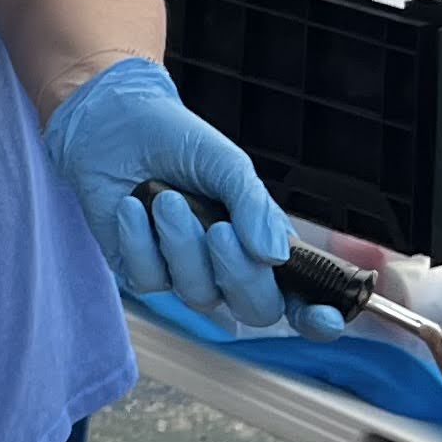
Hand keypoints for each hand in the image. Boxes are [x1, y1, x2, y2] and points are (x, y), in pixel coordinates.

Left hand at [41, 57, 306, 335]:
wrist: (116, 124)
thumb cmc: (180, 143)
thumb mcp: (227, 165)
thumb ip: (254, 207)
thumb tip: (275, 255)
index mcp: (265, 244)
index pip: (301, 300)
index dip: (317, 317)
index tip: (324, 315)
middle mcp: (230, 268)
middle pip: (256, 309)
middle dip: (240, 272)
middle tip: (218, 229)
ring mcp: (185, 274)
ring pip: (199, 295)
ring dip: (182, 245)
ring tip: (167, 199)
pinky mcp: (141, 272)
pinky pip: (150, 281)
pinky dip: (140, 241)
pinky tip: (133, 206)